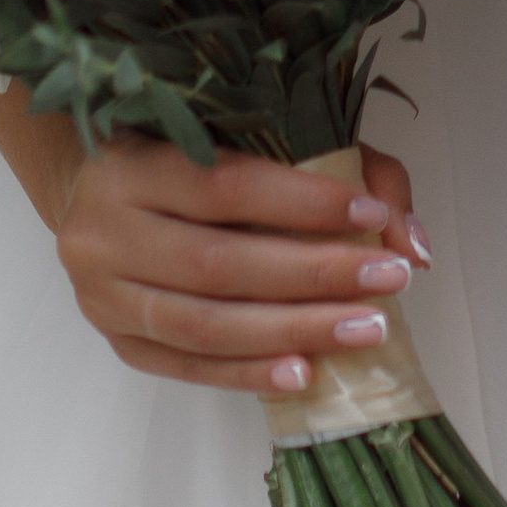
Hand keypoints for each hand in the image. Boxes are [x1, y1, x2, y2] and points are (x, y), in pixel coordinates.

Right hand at [49, 137, 427, 396]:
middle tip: (387, 281)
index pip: (227, 186)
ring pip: (204, 324)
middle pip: (218, 264)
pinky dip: (248, 373)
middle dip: (312, 276)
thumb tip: (410, 241)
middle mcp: (104, 231)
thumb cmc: (195, 154)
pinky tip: (304, 371)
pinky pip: (187, 366)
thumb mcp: (258, 133)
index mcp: (132, 163)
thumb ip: (348, 169)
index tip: (371, 217)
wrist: (97, 194)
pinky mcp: (116, 342)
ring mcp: (103, 295)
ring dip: (292, 331)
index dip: (302, 203)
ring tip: (363, 330)